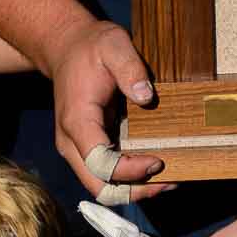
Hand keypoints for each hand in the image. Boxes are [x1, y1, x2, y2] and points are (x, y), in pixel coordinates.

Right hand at [45, 19, 169, 205]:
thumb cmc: (91, 47)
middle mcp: (72, 142)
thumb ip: (130, 68)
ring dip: (134, 189)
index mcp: (78, 121)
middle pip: (99, 187)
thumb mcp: (113, 45)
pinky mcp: (88, 149)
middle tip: (169, 181)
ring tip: (167, 179)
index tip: (159, 160)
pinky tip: (155, 169)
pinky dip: (130, 179)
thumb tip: (146, 96)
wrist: (66, 48)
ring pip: (102, 187)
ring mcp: (78, 149)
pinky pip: (106, 175)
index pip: (100, 163)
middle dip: (135, 191)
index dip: (131, 170)